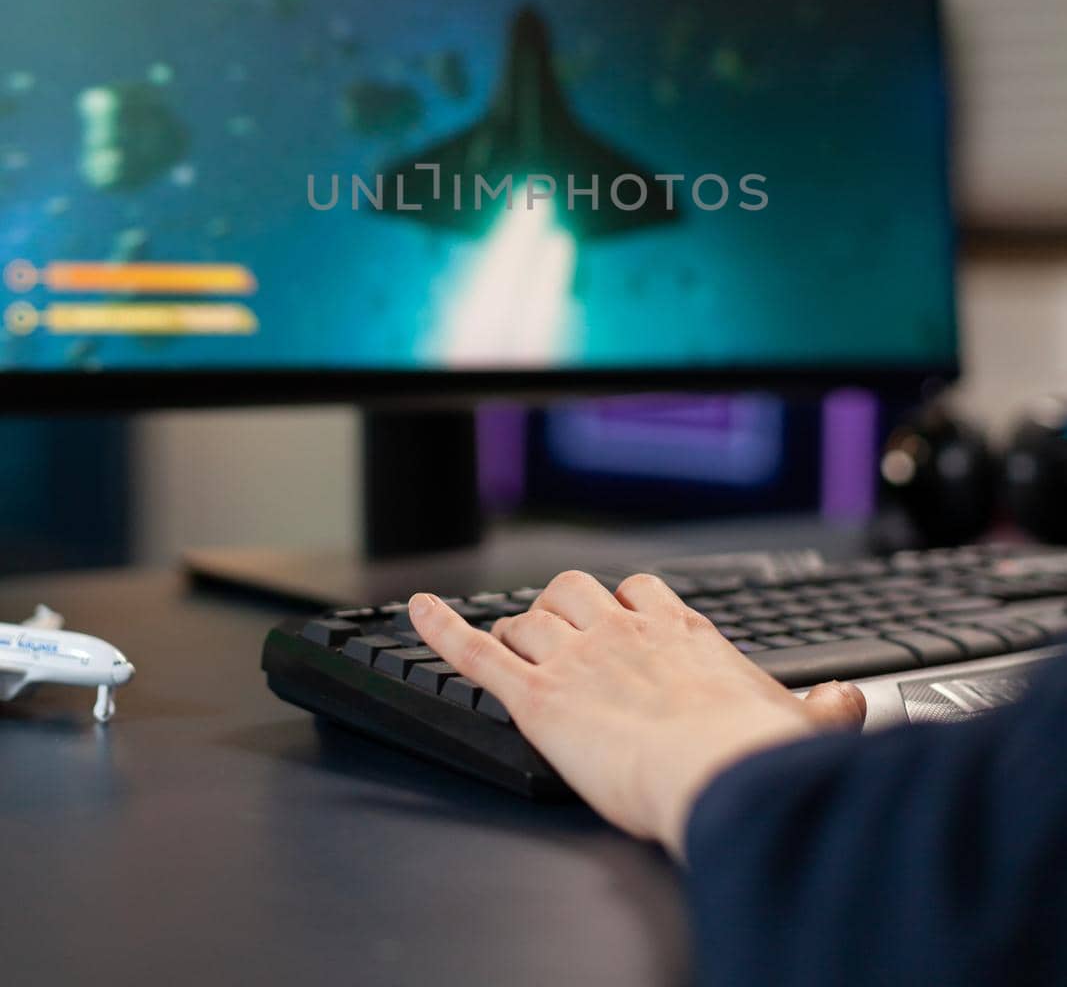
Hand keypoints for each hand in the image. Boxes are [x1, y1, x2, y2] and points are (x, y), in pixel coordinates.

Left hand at [409, 571, 864, 856]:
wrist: (719, 777)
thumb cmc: (759, 756)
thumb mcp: (801, 726)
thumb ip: (823, 711)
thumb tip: (849, 706)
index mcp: (680, 635)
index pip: (642, 592)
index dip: (625, 603)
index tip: (622, 617)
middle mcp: (623, 633)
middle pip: (575, 591)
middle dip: (563, 607)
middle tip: (560, 635)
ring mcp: (575, 659)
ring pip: (528, 619)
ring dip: (517, 630)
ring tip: (512, 647)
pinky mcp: (537, 697)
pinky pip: (476, 652)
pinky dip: (441, 628)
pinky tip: (417, 609)